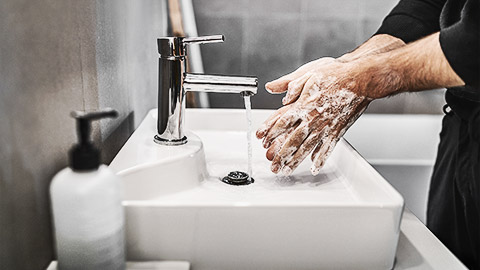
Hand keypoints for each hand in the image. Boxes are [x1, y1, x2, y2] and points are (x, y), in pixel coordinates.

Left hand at [257, 60, 371, 174]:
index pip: (282, 121)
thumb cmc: (336, 74)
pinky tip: (314, 167)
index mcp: (304, 104)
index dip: (270, 132)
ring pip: (307, 148)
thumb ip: (291, 85)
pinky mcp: (337, 130)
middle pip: (292, 140)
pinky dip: (321, 159)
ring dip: (296, 161)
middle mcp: (313, 118)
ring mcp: (325, 127)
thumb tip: (278, 92)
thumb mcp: (308, 73)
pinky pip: (328, 148)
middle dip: (281, 155)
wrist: (360, 79)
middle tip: (273, 166)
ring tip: (287, 171)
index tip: (262, 140)